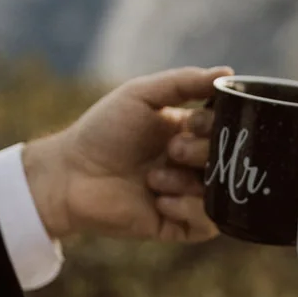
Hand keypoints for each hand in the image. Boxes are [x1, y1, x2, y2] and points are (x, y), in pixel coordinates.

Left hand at [21, 66, 231, 242]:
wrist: (68, 176)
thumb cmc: (101, 131)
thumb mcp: (141, 94)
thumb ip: (183, 82)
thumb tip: (228, 72)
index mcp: (190, 132)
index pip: (227, 129)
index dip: (217, 127)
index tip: (191, 124)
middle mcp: (193, 164)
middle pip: (229, 160)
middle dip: (202, 153)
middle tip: (172, 151)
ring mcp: (186, 195)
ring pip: (222, 192)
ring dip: (190, 182)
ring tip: (154, 178)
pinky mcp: (176, 224)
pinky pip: (207, 223)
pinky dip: (189, 209)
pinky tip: (158, 200)